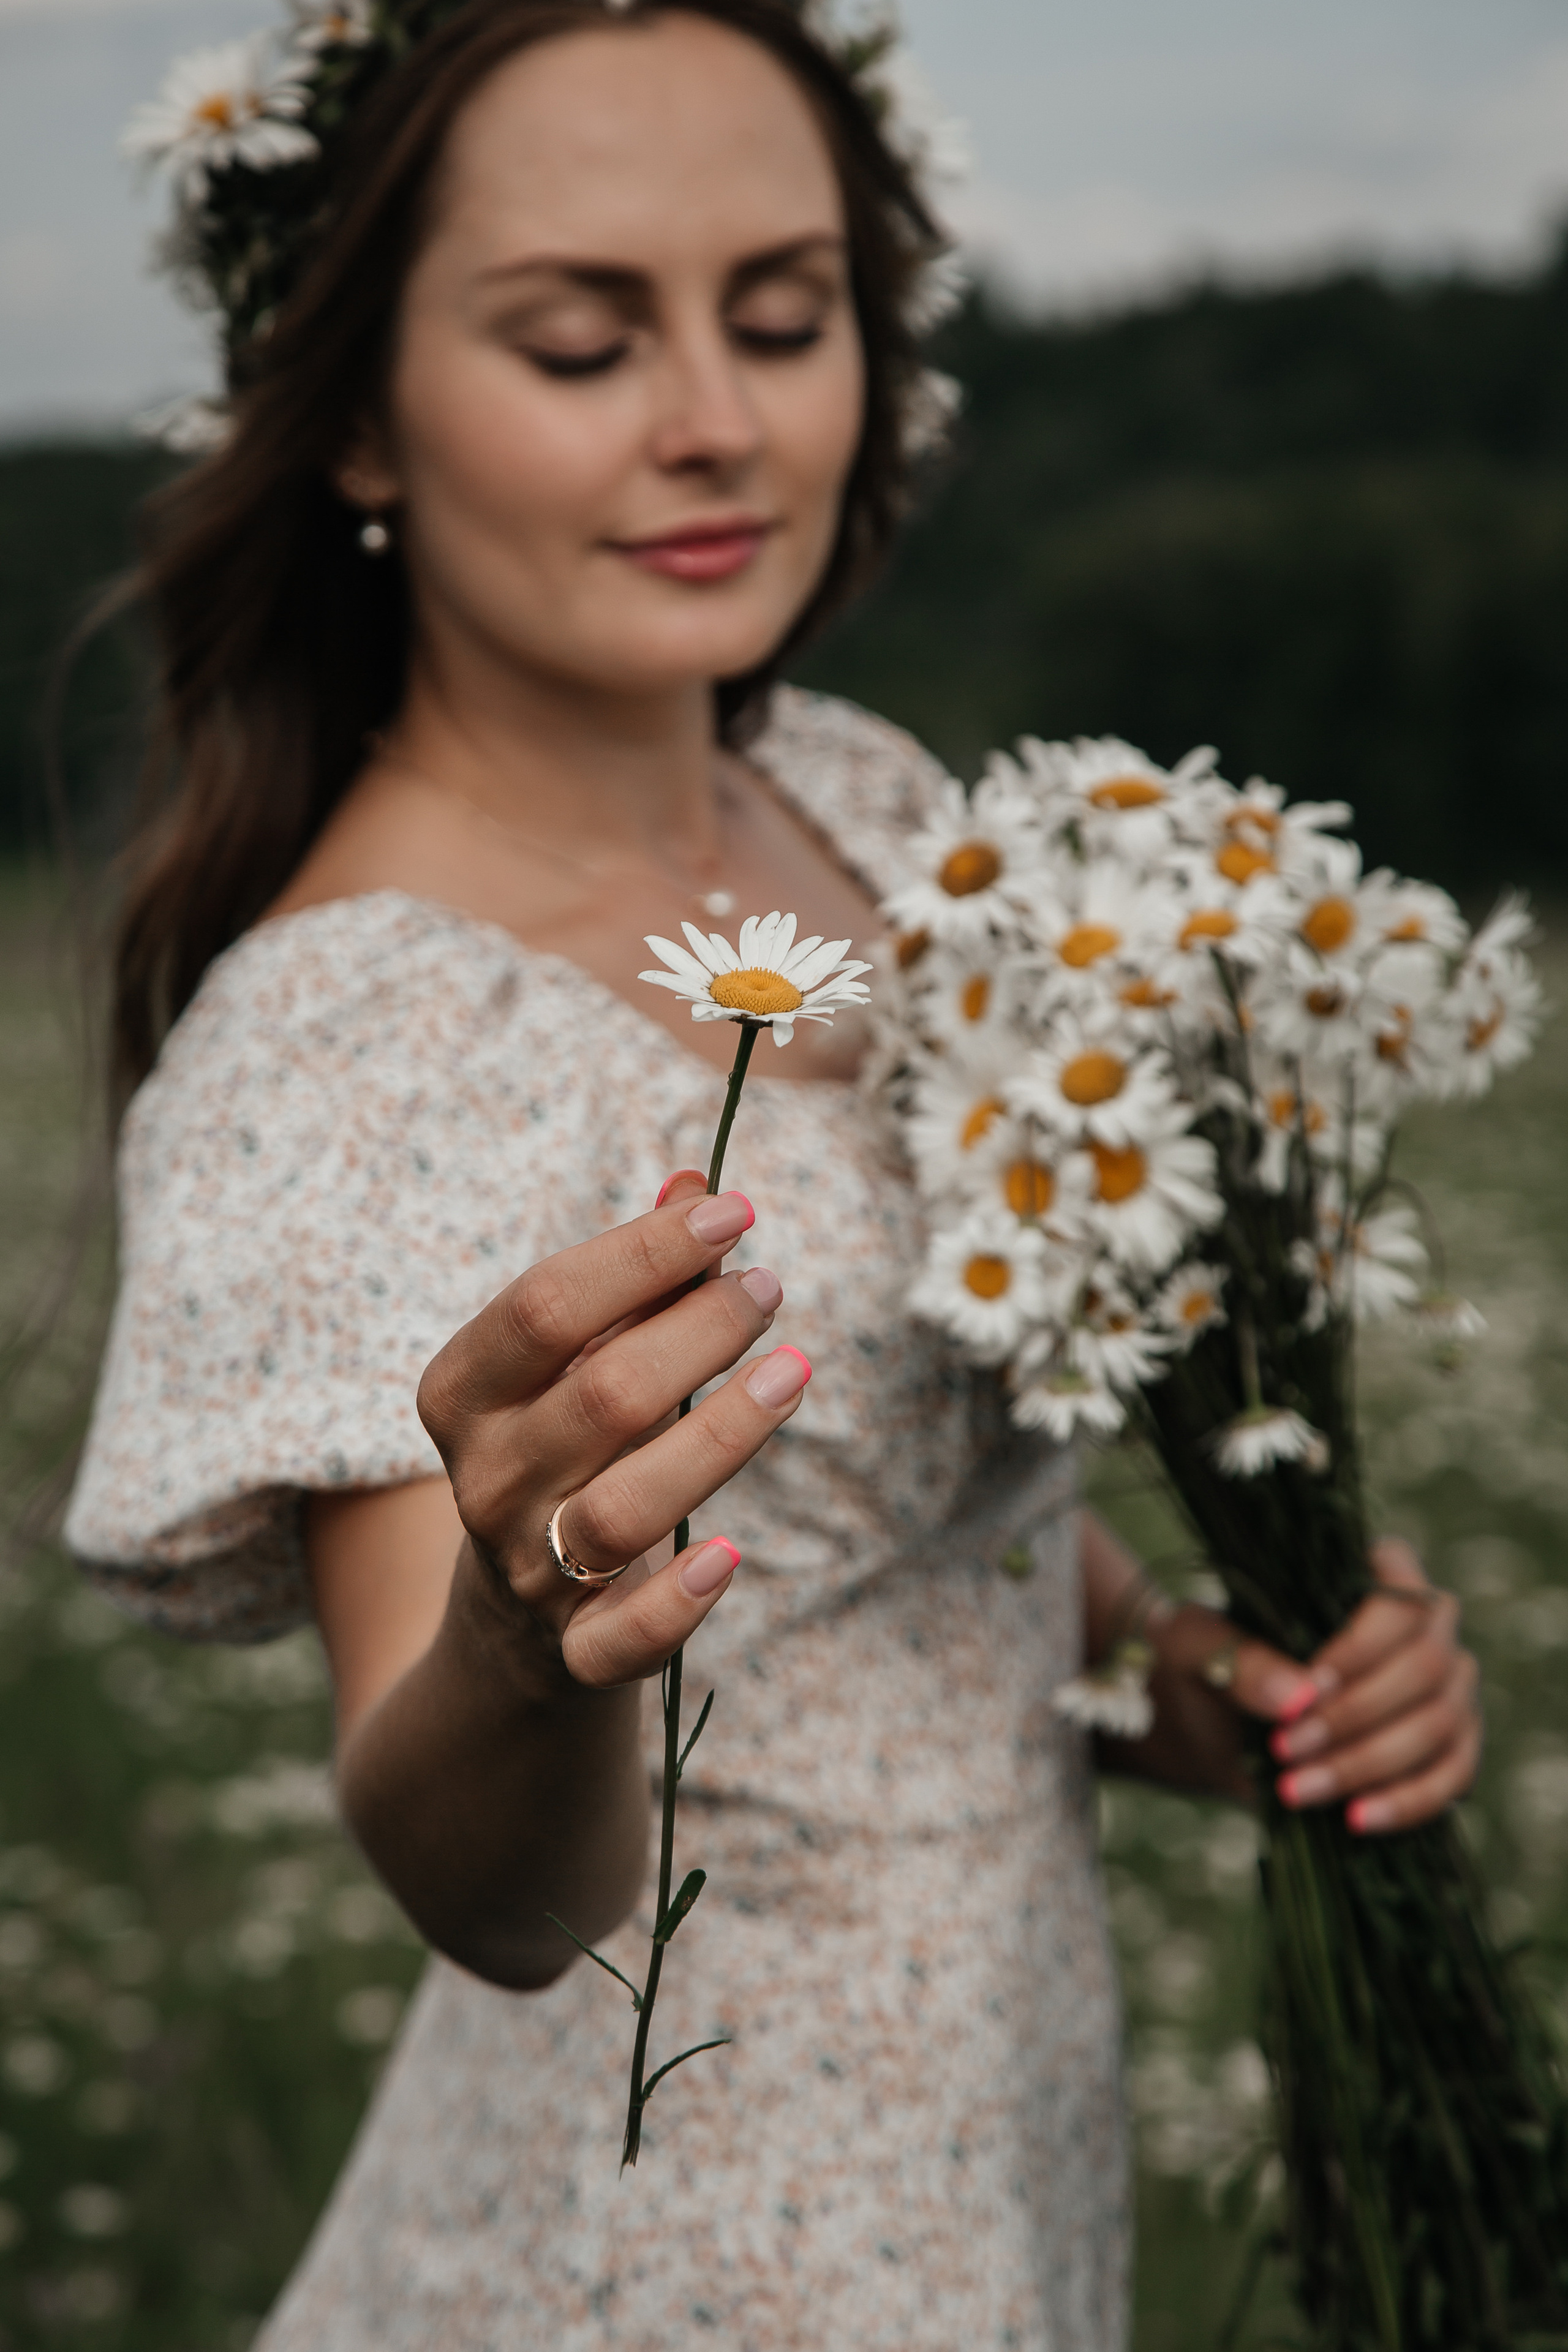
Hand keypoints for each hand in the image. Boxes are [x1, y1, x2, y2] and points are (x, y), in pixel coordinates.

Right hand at [416, 1168, 809, 1690]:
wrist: (510, 1620)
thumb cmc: (561, 1445)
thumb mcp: (573, 1360)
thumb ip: (632, 1278)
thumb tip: (700, 1180)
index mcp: (462, 1392)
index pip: (545, 1307)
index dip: (642, 1253)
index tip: (733, 1210)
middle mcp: (484, 1481)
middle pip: (599, 1396)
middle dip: (697, 1332)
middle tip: (771, 1288)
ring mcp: (526, 1572)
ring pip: (621, 1508)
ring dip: (721, 1436)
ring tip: (796, 1370)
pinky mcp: (573, 1653)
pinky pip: (619, 1640)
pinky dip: (675, 1601)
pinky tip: (732, 1553)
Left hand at [1202, 1538, 1481, 1832]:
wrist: (1210, 1723)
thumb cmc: (1210, 1660)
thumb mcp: (1200, 1647)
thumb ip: (1243, 1659)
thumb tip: (1299, 1697)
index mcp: (1371, 1573)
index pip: (1400, 1597)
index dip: (1362, 1646)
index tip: (1309, 1687)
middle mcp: (1426, 1626)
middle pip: (1427, 1665)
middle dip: (1355, 1716)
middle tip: (1285, 1749)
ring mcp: (1447, 1687)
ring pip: (1440, 1723)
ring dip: (1367, 1764)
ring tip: (1296, 1790)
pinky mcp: (1450, 1747)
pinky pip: (1454, 1776)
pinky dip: (1408, 1802)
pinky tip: (1355, 1820)